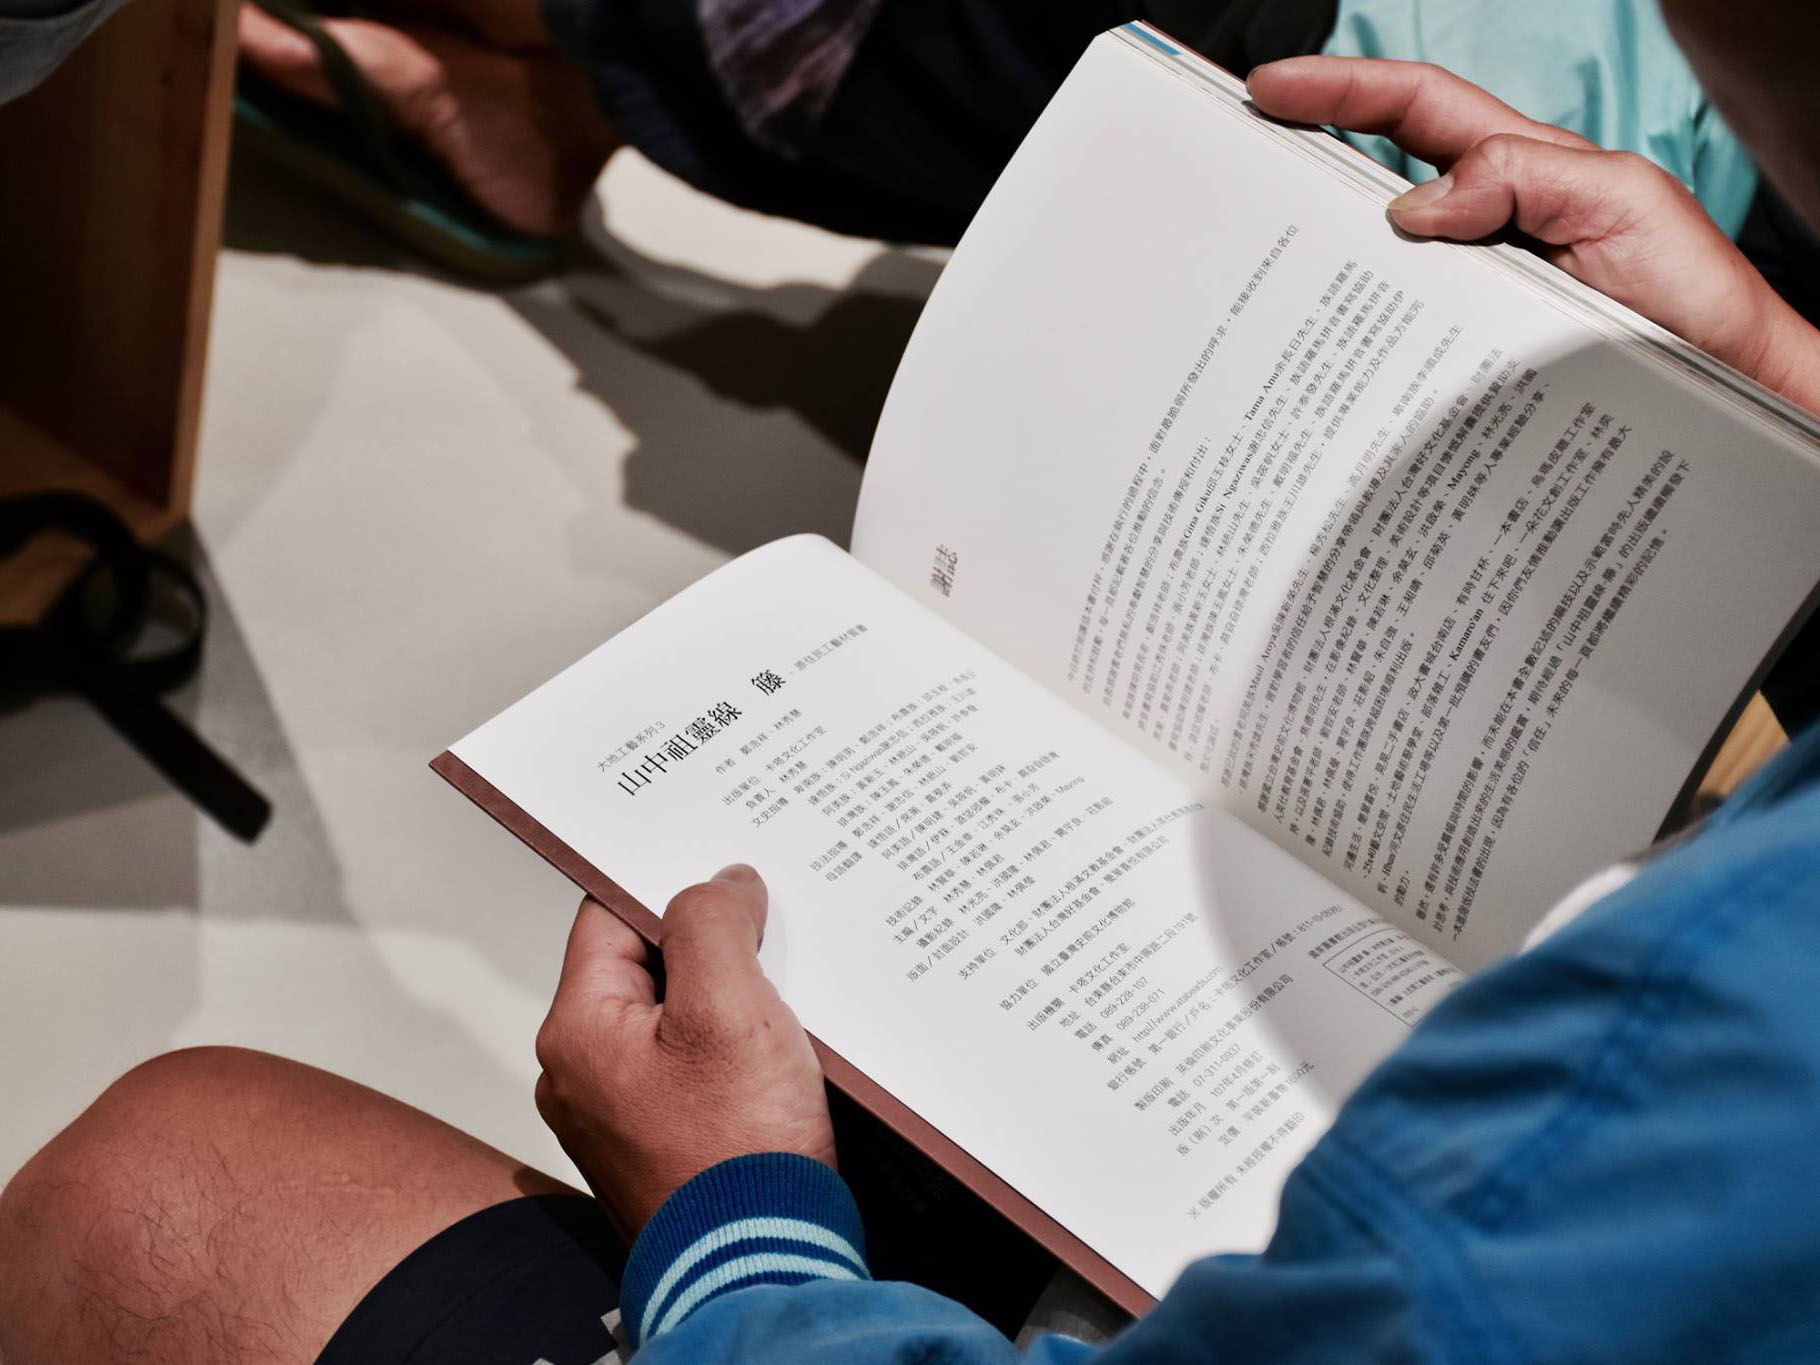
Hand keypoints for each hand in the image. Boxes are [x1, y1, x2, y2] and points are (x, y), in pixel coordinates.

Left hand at [534, 867, 834, 1235]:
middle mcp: (582, 1074)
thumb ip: (712, 925)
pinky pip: (689, 1068)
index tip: (728, 887)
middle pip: (645, 966)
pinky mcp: (660, 1142)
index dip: (673, 891)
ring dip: (726, 1002)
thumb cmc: (737, 1157)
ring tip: (778, 1009)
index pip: (611, 916)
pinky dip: (730, 1052)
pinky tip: (774, 1059)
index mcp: (577, 1031)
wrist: (761, 1266)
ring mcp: (619, 1115)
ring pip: (673, 1017)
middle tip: (766, 946)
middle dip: (708, 950)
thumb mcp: (730, 1008)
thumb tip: (717, 885)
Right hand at [1246, 57, 1819, 411]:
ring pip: (1371, 273)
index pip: (1415, 109)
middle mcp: (1481, 232)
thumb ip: (1526, 177)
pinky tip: (1317, 373)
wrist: (1730, 395)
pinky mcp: (1463, 364)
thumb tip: (1412, 206)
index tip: (1271, 85)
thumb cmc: (1690, 299)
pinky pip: (1393, 349)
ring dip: (1312, 276)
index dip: (1342, 87)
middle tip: (1233, 177)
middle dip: (1299, 171)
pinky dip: (1348, 357)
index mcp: (1517, 174)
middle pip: (1372, 184)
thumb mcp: (1624, 204)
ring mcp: (1468, 297)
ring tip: (1255, 284)